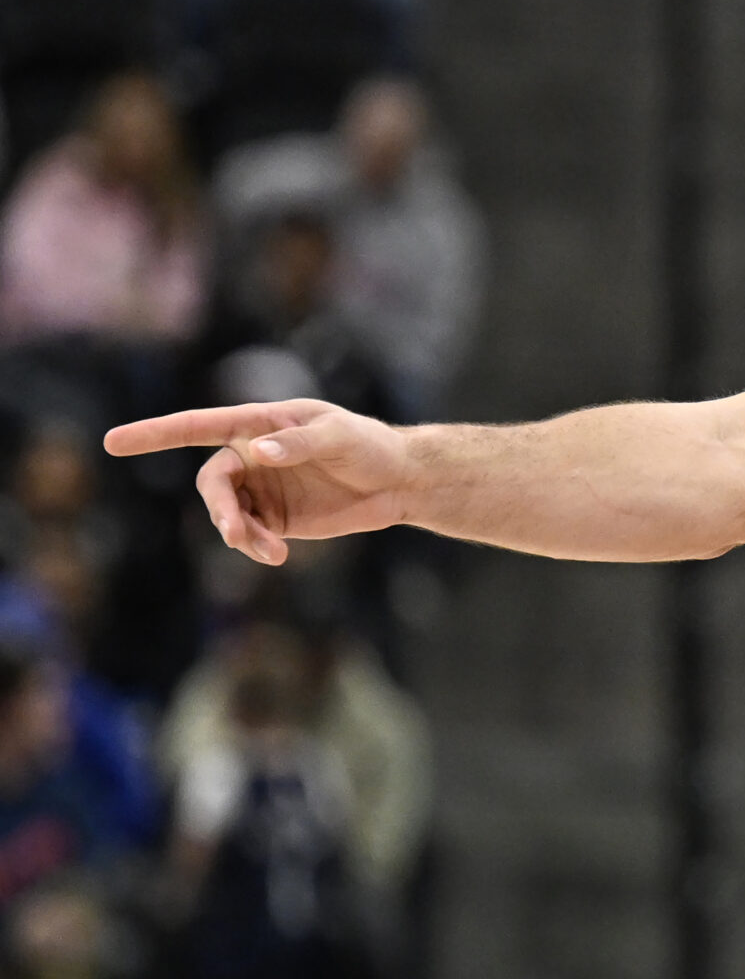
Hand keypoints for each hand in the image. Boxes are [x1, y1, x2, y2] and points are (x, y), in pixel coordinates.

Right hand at [104, 400, 410, 564]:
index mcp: (258, 424)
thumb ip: (298, 443)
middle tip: (234, 532)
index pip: (197, 426)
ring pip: (227, 514)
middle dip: (218, 509)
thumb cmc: (368, 444)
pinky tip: (276, 554)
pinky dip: (255, 546)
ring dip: (239, 533)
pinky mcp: (276, 518)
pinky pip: (249, 534)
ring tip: (270, 549)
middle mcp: (251, 455)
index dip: (154, 433)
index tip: (112, 441)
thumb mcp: (338, 436)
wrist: (399, 480)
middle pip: (212, 483)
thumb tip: (258, 452)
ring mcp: (261, 489)